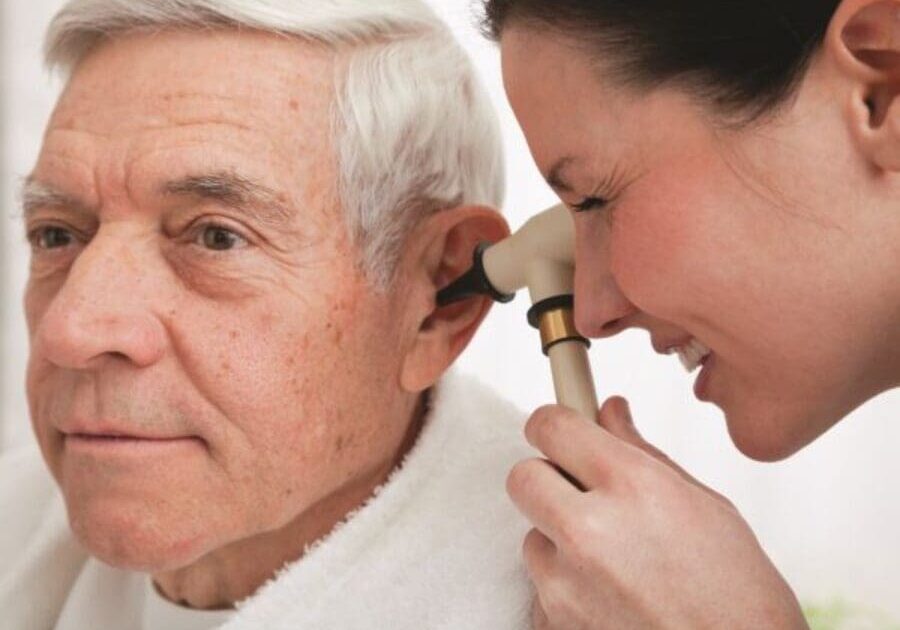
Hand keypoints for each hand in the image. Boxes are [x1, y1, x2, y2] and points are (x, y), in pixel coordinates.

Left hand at [508, 397, 808, 629]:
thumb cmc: (740, 596)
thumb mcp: (707, 507)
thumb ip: (643, 454)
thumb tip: (610, 412)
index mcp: (633, 487)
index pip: (552, 427)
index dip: (553, 424)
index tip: (558, 430)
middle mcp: (590, 531)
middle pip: (523, 477)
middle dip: (547, 479)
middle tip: (581, 494)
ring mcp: (566, 585)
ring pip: (532, 538)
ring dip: (560, 543)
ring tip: (614, 564)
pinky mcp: (555, 625)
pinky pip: (540, 590)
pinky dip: (566, 591)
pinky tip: (610, 599)